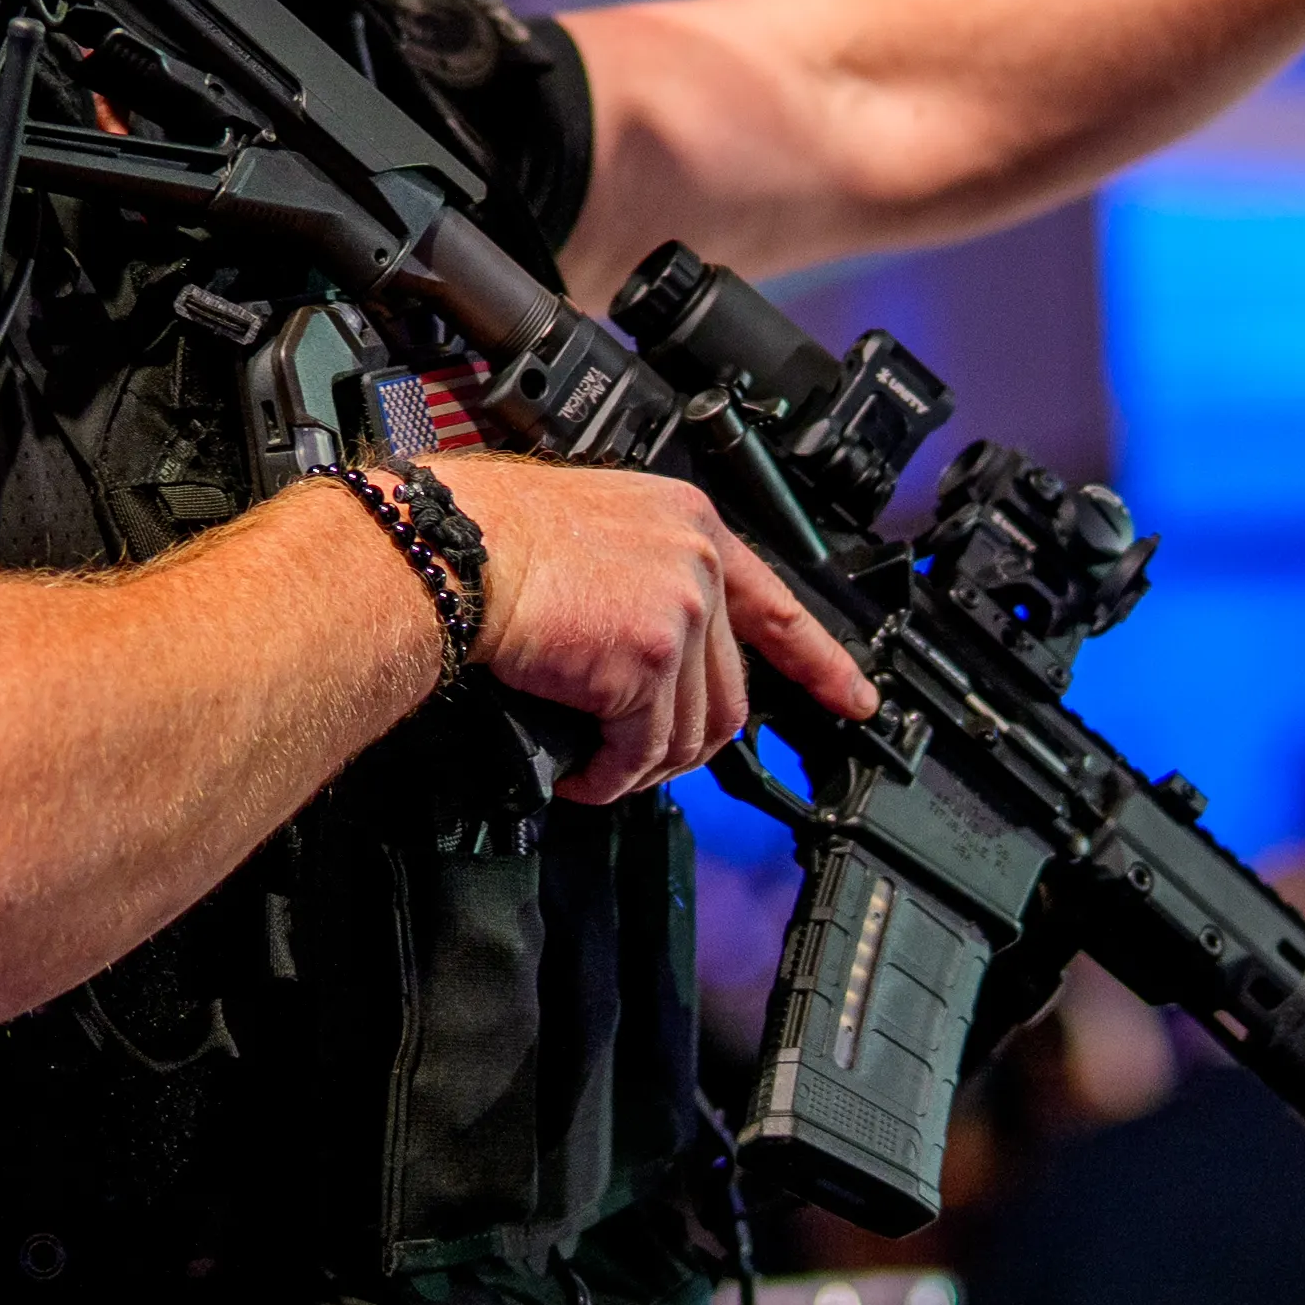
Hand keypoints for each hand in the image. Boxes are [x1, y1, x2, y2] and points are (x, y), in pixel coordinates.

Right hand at [441, 455, 875, 802]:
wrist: (451, 547)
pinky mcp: (649, 660)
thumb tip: (651, 666)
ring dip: (639, 767)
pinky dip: (609, 778)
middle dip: (686, 747)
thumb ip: (646, 584)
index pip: (777, 606)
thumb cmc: (490, 537)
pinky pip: (642, 751)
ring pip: (690, 734)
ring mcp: (681, 611)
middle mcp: (698, 564)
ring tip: (595, 768)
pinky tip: (580, 776)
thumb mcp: (596, 534)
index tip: (853, 700)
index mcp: (692, 526)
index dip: (822, 663)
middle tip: (636, 763)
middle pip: (730, 695)